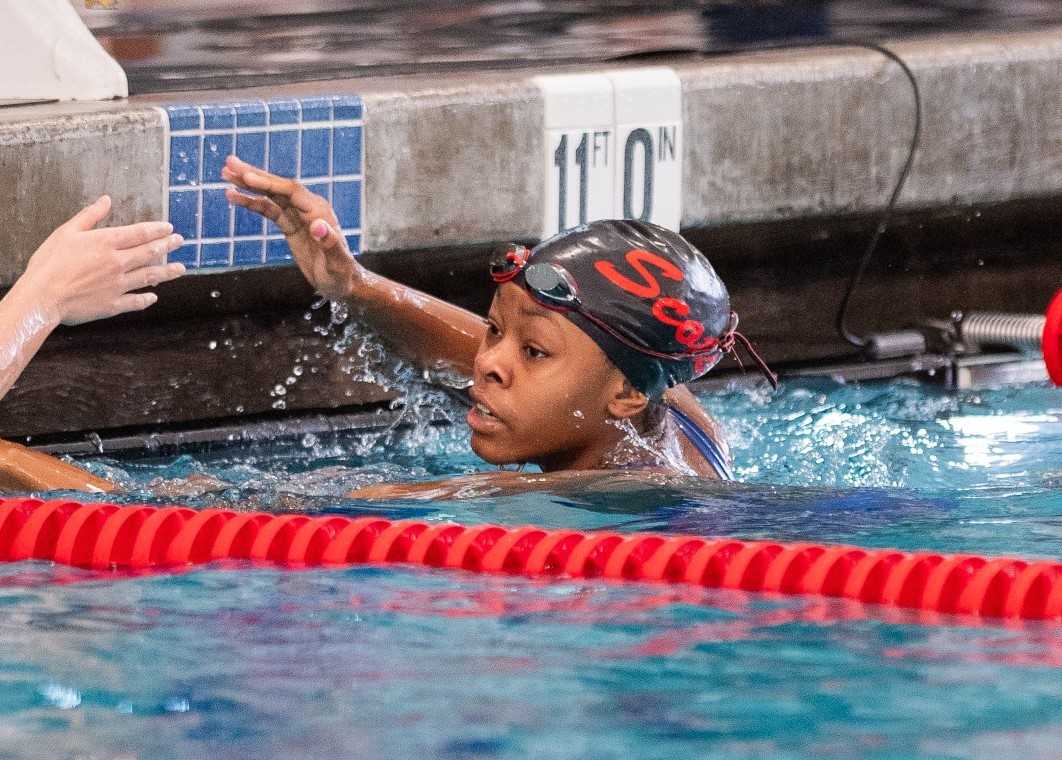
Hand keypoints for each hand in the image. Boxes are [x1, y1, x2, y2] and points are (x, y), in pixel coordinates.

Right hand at [21, 196, 185, 325]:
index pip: (140, 233)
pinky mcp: (113, 304)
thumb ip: (90, 216)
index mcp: (106, 243)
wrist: (42, 296)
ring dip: (167, 272)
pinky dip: (147, 298)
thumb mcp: (66, 232)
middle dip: (167, 246)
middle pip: (149, 252)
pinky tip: (154, 296)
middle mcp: (117, 263)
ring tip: (180, 268)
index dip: (157, 230)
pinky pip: (136, 301)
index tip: (169, 228)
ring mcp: (118, 285)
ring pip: (149, 276)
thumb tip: (106, 200)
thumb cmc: (49, 263)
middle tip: (180, 242)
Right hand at [222, 155, 362, 300]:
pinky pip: (269, 209)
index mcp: (319, 212)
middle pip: (279, 186)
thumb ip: (330, 244)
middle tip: (229, 163)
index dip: (269, 183)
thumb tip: (317, 225)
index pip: (291, 191)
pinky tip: (233, 197)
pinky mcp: (291, 225)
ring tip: (225, 173)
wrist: (343, 283)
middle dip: (254, 175)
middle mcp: (309, 208)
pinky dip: (252, 202)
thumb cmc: (342, 275)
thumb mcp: (337, 263)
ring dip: (249, 184)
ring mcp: (299, 216)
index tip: (246, 177)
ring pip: (271, 195)